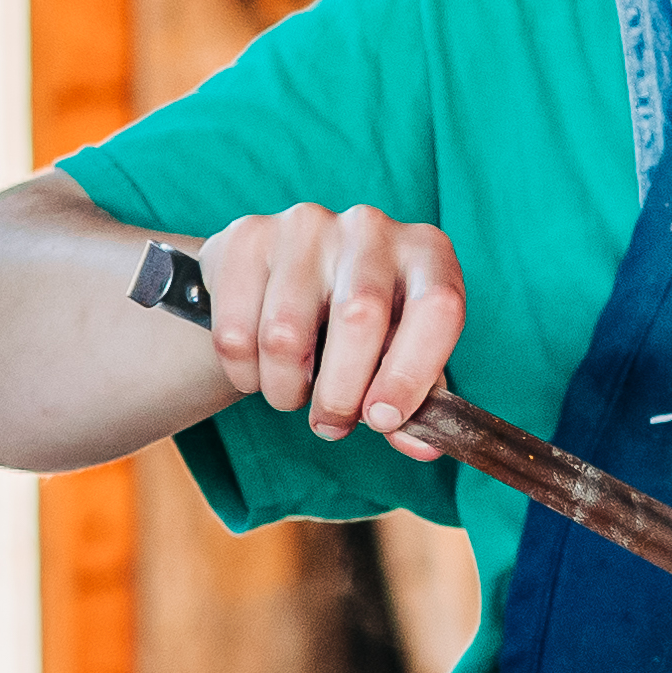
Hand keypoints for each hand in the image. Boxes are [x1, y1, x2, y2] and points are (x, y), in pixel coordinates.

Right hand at [184, 203, 471, 444]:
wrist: (284, 283)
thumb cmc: (360, 330)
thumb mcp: (398, 361)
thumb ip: (415, 405)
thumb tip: (423, 446)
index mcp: (427, 254)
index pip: (437, 308)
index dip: (410, 375)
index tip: (382, 421)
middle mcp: (370, 228)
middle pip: (358, 318)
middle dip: (340, 394)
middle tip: (331, 424)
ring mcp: (306, 225)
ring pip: (285, 334)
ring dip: (285, 390)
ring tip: (293, 394)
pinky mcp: (248, 236)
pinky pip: (234, 330)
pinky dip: (244, 373)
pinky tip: (258, 370)